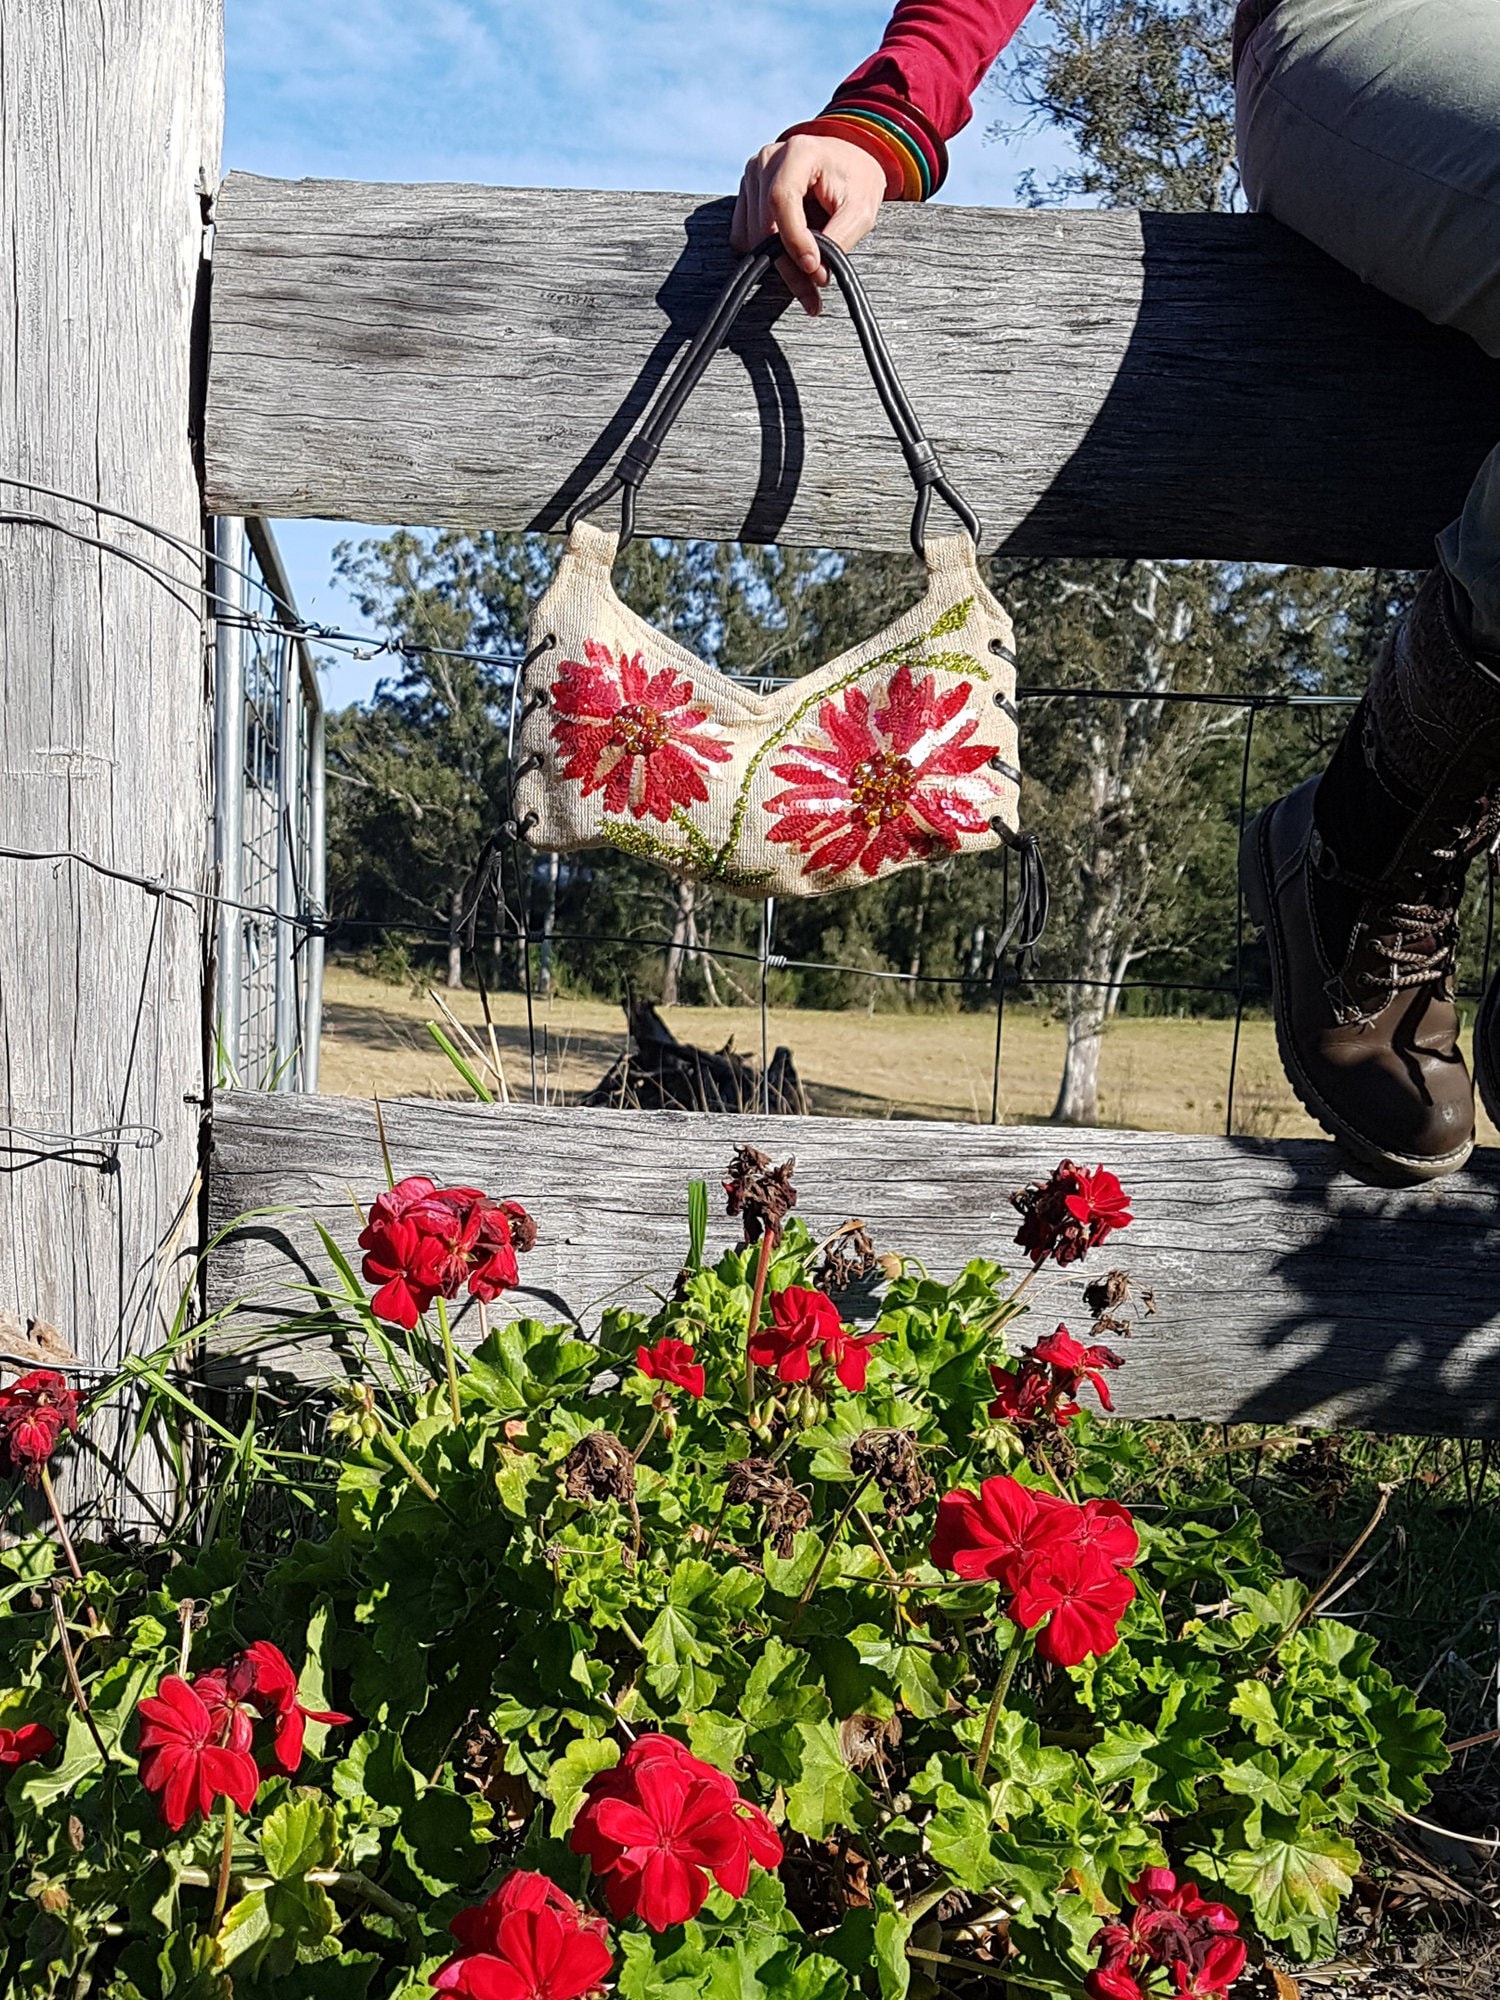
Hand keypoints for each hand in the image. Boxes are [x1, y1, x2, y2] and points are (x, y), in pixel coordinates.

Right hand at [731, 134, 886, 313]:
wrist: (845, 163)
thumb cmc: (855, 180)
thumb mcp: (861, 209)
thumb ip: (839, 238)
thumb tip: (814, 272)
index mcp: (798, 152)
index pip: (781, 200)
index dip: (794, 239)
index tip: (813, 268)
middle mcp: (767, 160)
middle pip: (765, 224)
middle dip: (789, 263)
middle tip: (813, 291)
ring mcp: (752, 176)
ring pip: (754, 236)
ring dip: (780, 263)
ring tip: (808, 271)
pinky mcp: (746, 195)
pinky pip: (745, 237)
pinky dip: (767, 253)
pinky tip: (791, 251)